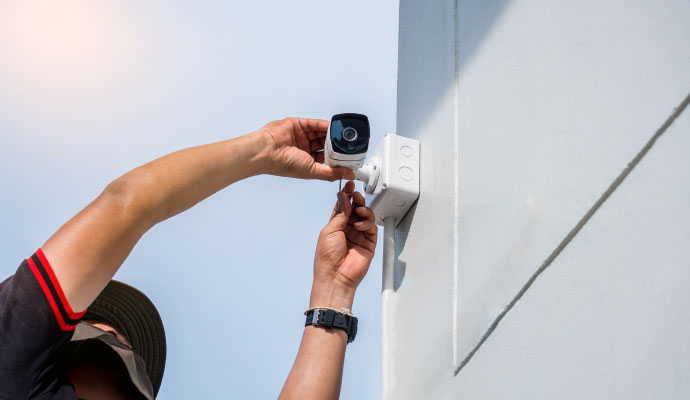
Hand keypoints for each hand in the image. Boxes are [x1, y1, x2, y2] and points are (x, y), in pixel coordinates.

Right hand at [258, 118, 355, 180]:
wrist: (267, 151)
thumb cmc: (283, 164)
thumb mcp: (313, 171)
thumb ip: (332, 173)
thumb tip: (348, 175)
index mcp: (307, 162)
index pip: (326, 158)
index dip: (337, 156)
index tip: (348, 156)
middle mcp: (304, 149)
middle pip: (324, 144)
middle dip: (335, 143)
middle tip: (346, 143)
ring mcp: (301, 137)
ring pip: (320, 133)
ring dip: (330, 133)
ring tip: (340, 133)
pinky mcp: (297, 125)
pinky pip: (313, 124)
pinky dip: (322, 125)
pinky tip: (331, 126)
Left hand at [310, 181, 377, 309]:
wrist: (335, 276)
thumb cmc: (326, 257)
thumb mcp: (329, 230)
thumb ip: (340, 213)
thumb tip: (344, 197)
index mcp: (336, 225)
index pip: (343, 206)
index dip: (347, 195)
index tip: (349, 185)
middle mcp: (348, 229)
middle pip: (356, 209)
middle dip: (357, 200)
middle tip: (356, 194)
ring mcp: (359, 236)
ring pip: (366, 216)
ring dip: (364, 210)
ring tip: (360, 210)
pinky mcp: (369, 243)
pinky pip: (372, 228)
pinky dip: (367, 223)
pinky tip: (360, 225)